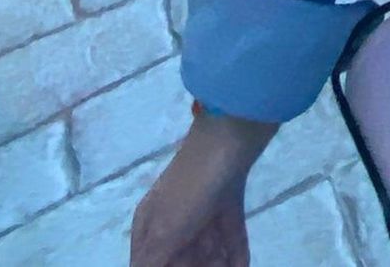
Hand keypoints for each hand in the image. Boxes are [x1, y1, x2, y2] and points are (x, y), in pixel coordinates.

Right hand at [130, 112, 275, 266]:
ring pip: (207, 250)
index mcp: (149, 224)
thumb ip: (153, 262)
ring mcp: (202, 208)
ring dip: (218, 264)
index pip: (146, 262)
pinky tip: (243, 266)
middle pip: (180, 258)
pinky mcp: (228, 202)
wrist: (231, 136)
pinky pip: (230, 236)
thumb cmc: (191, 186)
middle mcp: (173, 218)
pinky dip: (236, 254)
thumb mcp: (165, 231)